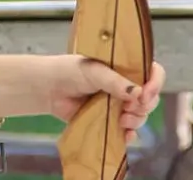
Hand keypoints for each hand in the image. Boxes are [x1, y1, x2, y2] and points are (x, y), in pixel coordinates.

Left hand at [48, 55, 164, 141]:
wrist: (48, 87)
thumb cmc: (69, 71)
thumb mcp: (93, 71)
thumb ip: (115, 81)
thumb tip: (138, 93)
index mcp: (124, 68)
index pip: (152, 73)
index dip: (155, 83)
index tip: (146, 92)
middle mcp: (125, 86)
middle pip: (149, 98)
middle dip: (145, 105)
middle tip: (129, 107)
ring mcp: (118, 104)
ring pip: (140, 116)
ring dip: (136, 120)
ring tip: (122, 119)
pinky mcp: (109, 120)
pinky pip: (127, 131)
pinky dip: (129, 135)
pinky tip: (125, 135)